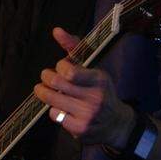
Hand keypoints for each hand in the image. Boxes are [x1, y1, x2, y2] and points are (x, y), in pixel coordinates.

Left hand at [33, 27, 134, 147]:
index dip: (59, 67)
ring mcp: (87, 115)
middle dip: (46, 77)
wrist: (116, 124)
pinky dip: (54, 110)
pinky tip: (59, 107)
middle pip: (56, 84)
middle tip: (46, 76)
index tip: (60, 67)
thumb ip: (73, 48)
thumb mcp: (93, 69)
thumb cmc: (100, 91)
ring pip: (52, 100)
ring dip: (44, 93)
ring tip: (44, 90)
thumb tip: (56, 30)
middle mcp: (94, 98)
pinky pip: (55, 115)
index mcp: (99, 80)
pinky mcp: (79, 129)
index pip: (69, 71)